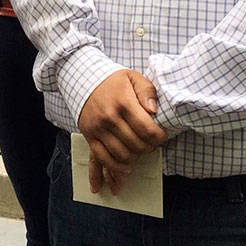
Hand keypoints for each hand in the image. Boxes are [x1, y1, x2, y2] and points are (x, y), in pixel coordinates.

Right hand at [78, 70, 166, 193]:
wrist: (84, 81)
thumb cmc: (113, 81)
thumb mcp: (133, 77)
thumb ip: (147, 91)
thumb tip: (154, 110)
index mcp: (123, 102)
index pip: (147, 129)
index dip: (159, 137)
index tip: (162, 136)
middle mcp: (109, 117)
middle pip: (136, 144)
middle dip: (149, 148)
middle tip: (152, 144)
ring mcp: (98, 129)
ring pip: (122, 155)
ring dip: (135, 158)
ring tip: (141, 151)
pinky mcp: (90, 136)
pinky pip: (103, 158)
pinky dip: (116, 167)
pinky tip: (126, 167)